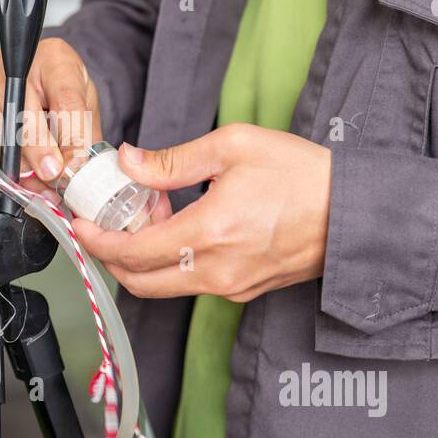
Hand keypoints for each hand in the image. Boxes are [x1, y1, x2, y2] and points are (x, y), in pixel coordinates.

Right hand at [0, 38, 102, 201]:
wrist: (46, 87)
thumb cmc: (66, 91)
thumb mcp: (87, 107)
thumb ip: (83, 135)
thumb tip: (75, 167)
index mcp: (54, 59)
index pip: (63, 95)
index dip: (69, 133)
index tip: (72, 162)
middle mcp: (16, 69)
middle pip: (22, 110)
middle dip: (38, 149)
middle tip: (52, 172)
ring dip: (18, 163)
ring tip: (39, 181)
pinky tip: (15, 174)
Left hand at [74, 124, 331, 301]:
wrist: (357, 213)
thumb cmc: (303, 175)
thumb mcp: (233, 147)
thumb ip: (172, 161)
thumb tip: (129, 162)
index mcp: (208, 232)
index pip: (130, 251)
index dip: (96, 240)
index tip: (79, 224)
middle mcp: (215, 270)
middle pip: (139, 282)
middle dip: (110, 257)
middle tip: (102, 226)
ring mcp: (231, 286)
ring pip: (164, 287)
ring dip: (142, 261)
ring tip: (147, 220)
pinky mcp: (244, 290)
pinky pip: (192, 285)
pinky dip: (172, 264)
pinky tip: (179, 230)